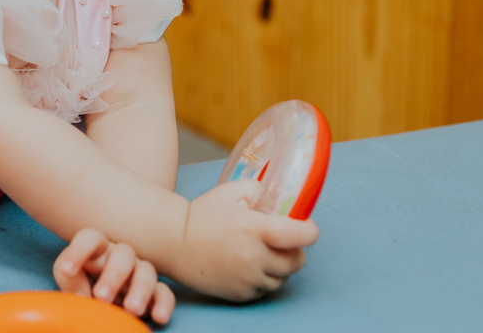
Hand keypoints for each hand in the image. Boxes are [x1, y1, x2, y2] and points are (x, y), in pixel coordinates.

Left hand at [53, 229, 175, 323]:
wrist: (102, 298)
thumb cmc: (83, 281)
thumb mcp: (69, 277)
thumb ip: (71, 280)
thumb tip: (84, 296)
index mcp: (98, 248)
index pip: (91, 239)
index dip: (78, 251)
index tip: (67, 271)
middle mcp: (121, 256)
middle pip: (124, 254)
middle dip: (113, 275)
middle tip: (102, 297)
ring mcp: (140, 271)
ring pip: (147, 271)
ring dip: (140, 290)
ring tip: (131, 310)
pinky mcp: (155, 291)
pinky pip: (164, 292)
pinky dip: (164, 304)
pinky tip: (158, 317)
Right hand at [171, 180, 318, 301]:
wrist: (174, 242)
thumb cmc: (202, 215)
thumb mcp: (229, 192)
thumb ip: (257, 189)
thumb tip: (278, 195)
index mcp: (254, 228)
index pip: (301, 236)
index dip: (309, 230)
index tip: (305, 227)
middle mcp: (254, 257)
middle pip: (296, 261)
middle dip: (293, 250)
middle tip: (281, 241)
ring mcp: (247, 278)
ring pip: (282, 278)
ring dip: (278, 266)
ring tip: (261, 253)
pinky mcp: (240, 293)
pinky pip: (264, 289)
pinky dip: (262, 278)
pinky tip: (248, 265)